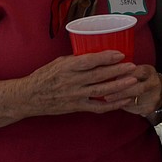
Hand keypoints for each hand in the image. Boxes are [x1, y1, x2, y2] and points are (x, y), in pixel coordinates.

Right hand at [20, 50, 139, 115]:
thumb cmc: (43, 76)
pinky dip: (111, 105)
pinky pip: (97, 107)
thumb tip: (96, 55)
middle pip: (99, 75)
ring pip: (101, 91)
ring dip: (118, 86)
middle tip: (132, 66)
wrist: (28, 97)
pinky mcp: (76, 107)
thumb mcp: (58, 62)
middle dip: (117, 71)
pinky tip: (123, 100)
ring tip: (133, 81)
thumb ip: (76, 60)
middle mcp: (72, 81)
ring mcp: (75, 95)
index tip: (120, 54)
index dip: (106, 57)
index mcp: (67, 67)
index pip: (89, 61)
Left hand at [97, 64, 161, 116]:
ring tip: (107, 100)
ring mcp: (154, 97)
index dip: (124, 75)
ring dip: (120, 100)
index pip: (138, 72)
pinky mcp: (150, 108)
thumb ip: (124, 71)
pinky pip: (135, 109)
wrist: (158, 92)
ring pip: (135, 100)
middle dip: (120, 92)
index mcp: (149, 71)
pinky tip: (115, 105)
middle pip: (138, 88)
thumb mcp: (136, 71)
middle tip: (106, 94)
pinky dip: (124, 106)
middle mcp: (154, 83)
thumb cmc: (140, 79)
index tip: (111, 78)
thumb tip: (107, 74)